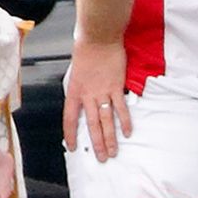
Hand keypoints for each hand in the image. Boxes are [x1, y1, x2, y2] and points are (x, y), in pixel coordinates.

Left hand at [63, 38, 130, 161]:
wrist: (98, 38)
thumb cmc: (86, 51)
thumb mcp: (75, 72)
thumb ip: (79, 88)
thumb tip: (83, 101)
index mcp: (74, 92)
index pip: (69, 118)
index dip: (70, 134)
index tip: (73, 147)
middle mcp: (87, 95)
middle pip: (91, 125)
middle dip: (96, 144)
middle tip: (100, 158)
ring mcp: (103, 92)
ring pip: (106, 121)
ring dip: (110, 138)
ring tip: (113, 152)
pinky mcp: (116, 87)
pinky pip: (121, 108)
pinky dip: (125, 121)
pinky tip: (128, 132)